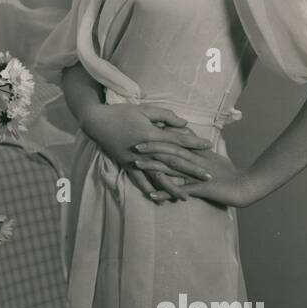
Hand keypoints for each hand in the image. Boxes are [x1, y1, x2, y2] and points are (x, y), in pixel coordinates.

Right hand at [80, 102, 211, 203]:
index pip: (178, 140)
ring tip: (186, 197)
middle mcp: (146, 150)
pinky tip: (157, 198)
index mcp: (152, 134)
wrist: (97, 122)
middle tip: (208, 177)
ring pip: (158, 176)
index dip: (195, 143)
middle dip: (192, 170)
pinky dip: (147, 189)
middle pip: (173, 162)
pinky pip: (138, 180)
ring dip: (173, 187)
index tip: (209, 146)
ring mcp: (136, 160)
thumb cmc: (121, 112)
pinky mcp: (126, 164)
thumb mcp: (145, 109)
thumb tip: (184, 123)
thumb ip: (166, 116)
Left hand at [131, 140, 263, 207]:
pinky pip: (180, 190)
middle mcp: (195, 160)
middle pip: (170, 151)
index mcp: (198, 152)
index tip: (145, 130)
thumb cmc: (229, 172)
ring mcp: (197, 174)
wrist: (244, 186)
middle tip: (134, 145)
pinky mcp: (200, 188)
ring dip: (153, 167)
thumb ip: (204, 147)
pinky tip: (151, 195)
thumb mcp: (215, 156)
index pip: (177, 139)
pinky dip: (165, 192)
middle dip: (151, 147)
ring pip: (172, 168)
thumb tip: (197, 138)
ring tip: (136, 165)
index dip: (160, 134)